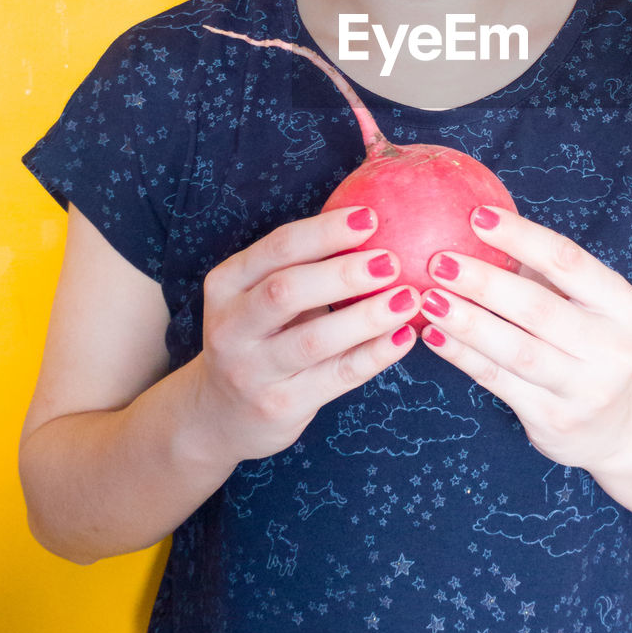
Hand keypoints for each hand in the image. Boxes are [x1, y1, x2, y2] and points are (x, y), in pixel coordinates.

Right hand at [193, 207, 418, 464]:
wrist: (223, 415)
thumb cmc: (261, 336)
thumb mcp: (261, 295)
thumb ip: (304, 264)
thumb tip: (375, 221)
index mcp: (227, 284)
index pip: (277, 248)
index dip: (324, 231)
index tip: (371, 217)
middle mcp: (231, 326)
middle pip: (286, 291)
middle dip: (343, 273)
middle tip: (391, 262)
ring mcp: (252, 371)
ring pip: (314, 340)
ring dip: (367, 317)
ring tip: (408, 299)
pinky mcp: (279, 406)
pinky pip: (335, 376)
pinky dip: (374, 355)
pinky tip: (404, 337)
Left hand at [417, 205, 631, 474]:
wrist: (615, 424)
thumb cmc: (583, 339)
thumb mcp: (582, 302)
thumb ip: (541, 266)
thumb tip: (472, 215)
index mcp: (622, 305)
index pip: (568, 261)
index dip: (521, 236)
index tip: (475, 215)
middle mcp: (611, 348)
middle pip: (539, 308)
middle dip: (485, 282)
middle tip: (439, 261)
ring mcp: (585, 389)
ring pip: (516, 351)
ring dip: (467, 322)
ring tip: (429, 299)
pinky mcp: (554, 420)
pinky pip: (499, 381)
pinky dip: (462, 355)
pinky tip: (432, 334)